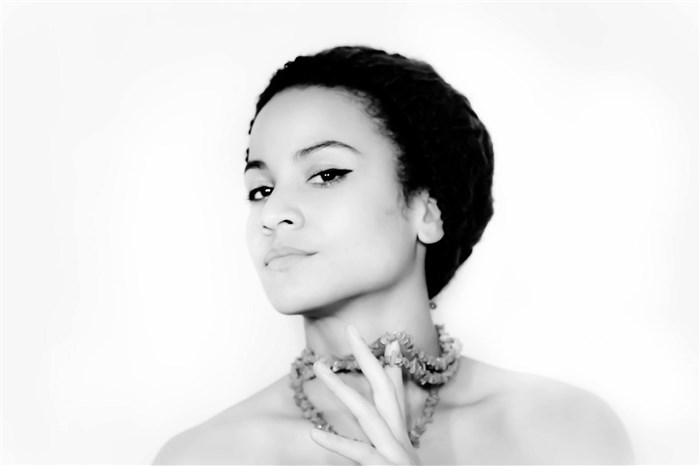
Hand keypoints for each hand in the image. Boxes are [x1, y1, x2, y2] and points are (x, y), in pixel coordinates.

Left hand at [309, 324, 420, 464]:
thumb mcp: (399, 457)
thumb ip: (391, 434)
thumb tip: (380, 416)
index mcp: (401, 435)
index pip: (396, 393)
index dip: (391, 364)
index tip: (388, 339)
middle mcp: (400, 439)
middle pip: (384, 389)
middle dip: (366, 357)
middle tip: (350, 329)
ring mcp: (394, 453)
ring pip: (367, 412)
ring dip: (341, 388)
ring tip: (318, 368)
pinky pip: (360, 454)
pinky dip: (336, 443)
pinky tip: (314, 433)